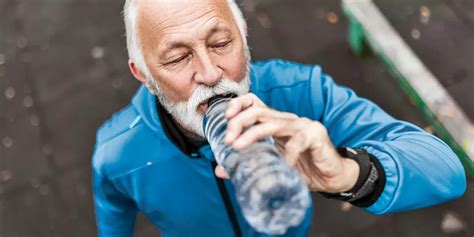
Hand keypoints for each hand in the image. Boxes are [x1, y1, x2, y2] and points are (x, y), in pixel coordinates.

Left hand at [214, 93, 359, 192]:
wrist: (332, 177)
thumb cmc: (303, 169)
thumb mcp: (272, 167)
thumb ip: (248, 165)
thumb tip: (220, 170)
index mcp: (275, 122)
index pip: (254, 103)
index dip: (238, 104)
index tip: (225, 117)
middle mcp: (287, 120)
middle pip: (259, 111)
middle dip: (239, 121)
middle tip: (228, 139)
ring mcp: (302, 125)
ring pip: (274, 123)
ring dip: (253, 134)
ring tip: (238, 147)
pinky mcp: (316, 135)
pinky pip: (298, 141)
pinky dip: (287, 154)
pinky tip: (283, 164)